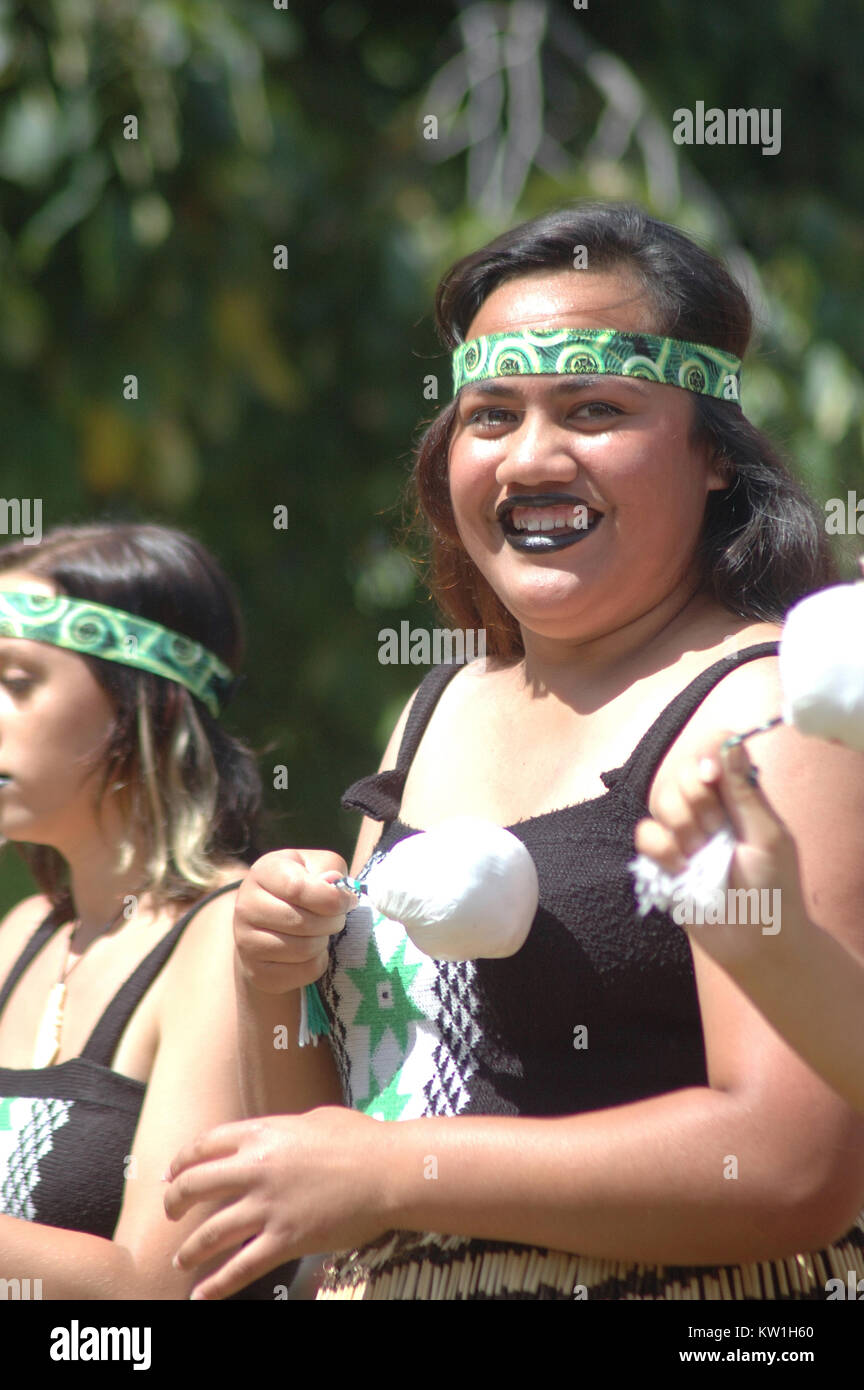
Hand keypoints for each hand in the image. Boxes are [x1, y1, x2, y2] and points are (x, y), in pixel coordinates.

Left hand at [164, 1108, 392, 1298]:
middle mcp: (256, 1168)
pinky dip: (217, 1286)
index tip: (173, 1174)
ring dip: (189, 1250)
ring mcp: (269, 1206)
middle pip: (195, 1186)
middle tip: (170, 1214)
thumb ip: (280, 1130)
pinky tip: (201, 1296)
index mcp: (261, 1133)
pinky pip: (241, 1267)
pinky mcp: (286, 1239)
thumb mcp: (312, 1119)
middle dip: (174, 1203)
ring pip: (210, 1233)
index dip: (181, 1162)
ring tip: (181, 1260)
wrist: (388, 1171)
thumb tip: (267, 1139)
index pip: (203, 1146)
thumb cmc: (358, 1139)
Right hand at [233, 849, 356, 993]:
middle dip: (332, 922)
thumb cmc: (304, 888)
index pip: (297, 887)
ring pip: (304, 949)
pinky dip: (318, 962)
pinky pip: (304, 972)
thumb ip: (329, 868)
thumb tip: (333, 883)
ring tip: (321, 932)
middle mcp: (246, 906)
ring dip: (324, 942)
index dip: (331, 898)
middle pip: (302, 922)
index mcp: (263, 872)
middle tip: (336, 919)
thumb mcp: (318, 866)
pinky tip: (311, 951)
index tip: (349, 901)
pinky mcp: (257, 972)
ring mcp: (246, 942)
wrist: (274, 924)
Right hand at [634, 736, 806, 964]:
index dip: (706, 759)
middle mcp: (708, 810)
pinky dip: (662, 849)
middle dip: (697, 801)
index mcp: (737, 799)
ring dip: (682, 826)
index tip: (712, 776)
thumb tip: (731, 741)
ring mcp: (683, 834)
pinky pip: (645, 834)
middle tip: (716, 830)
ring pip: (659, 800)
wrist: (755, 941)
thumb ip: (744, 791)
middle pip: (680, 774)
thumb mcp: (767, 835)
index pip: (712, 755)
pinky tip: (681, 868)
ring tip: (701, 854)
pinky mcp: (662, 860)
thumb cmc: (774, 889)